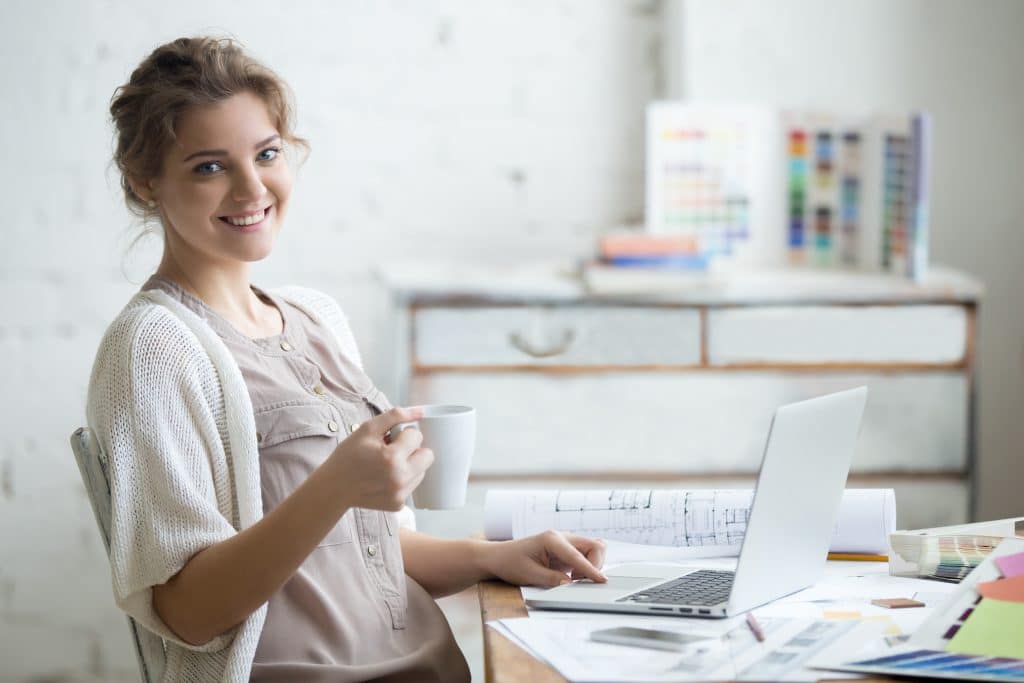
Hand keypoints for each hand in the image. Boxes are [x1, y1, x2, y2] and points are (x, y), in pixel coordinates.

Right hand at [327, 406, 433, 510]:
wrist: (333, 488)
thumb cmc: (348, 456)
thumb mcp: (367, 429)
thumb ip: (395, 416)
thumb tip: (420, 411)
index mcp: (392, 458)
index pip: (417, 436)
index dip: (403, 434)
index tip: (389, 439)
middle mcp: (400, 479)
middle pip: (428, 456)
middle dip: (413, 449)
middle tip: (393, 451)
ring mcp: (400, 494)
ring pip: (422, 471)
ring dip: (410, 464)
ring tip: (387, 465)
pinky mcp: (398, 504)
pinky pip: (412, 485)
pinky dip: (403, 479)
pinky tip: (384, 478)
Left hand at [482, 531, 606, 586]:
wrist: (498, 557)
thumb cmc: (510, 563)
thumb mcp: (530, 575)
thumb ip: (553, 580)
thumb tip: (572, 585)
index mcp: (551, 539)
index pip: (578, 556)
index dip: (591, 570)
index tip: (601, 580)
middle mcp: (561, 537)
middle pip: (593, 545)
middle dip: (595, 564)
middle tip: (580, 582)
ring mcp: (564, 542)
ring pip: (593, 548)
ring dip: (591, 564)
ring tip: (576, 579)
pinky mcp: (565, 549)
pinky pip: (585, 553)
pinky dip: (587, 565)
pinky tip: (575, 576)